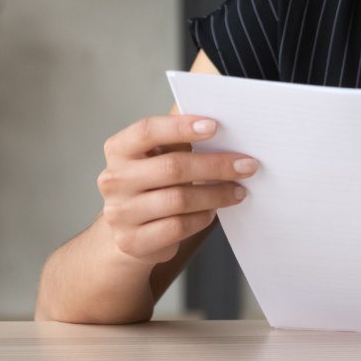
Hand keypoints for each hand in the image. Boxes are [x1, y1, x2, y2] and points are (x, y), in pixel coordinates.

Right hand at [97, 115, 258, 264]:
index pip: (146, 131)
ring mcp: (120, 213)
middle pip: (171, 167)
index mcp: (119, 150)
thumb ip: (179, 139)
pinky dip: (202, 218)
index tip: (215, 126)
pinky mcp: (132, 241)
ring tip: (237, 191)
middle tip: (247, 165)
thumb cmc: (153, 185)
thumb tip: (219, 119)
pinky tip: (213, 211)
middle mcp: (114, 180)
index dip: (180, 126)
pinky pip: (177, 227)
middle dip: (215, 165)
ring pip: (178, 200)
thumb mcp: (158, 157)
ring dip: (216, 194)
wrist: (130, 233)